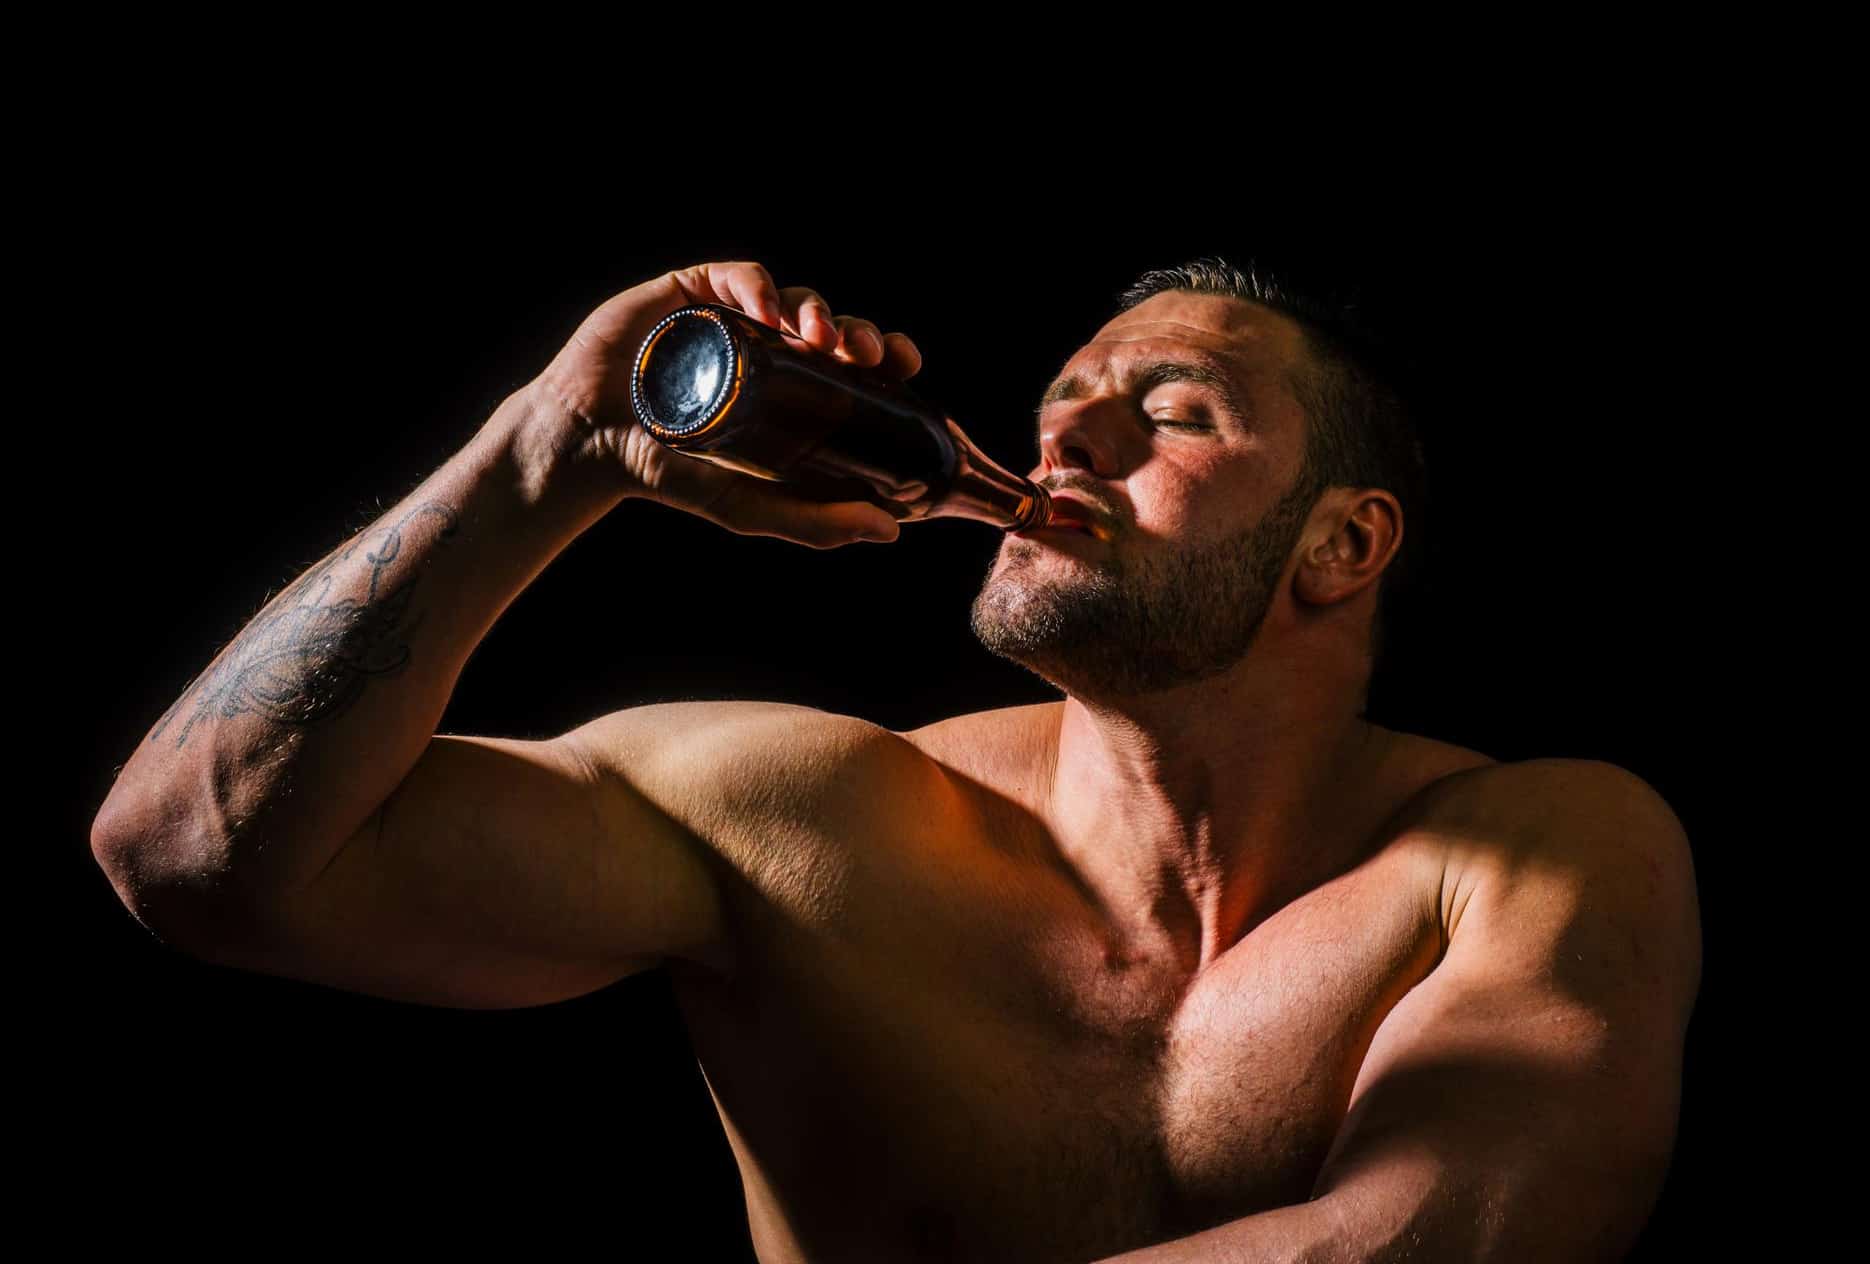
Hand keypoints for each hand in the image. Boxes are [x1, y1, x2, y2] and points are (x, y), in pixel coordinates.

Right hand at [532, 261, 923, 547]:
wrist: (592, 447)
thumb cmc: (671, 475)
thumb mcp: (752, 507)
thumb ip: (817, 521)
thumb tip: (892, 530)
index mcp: (794, 389)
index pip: (854, 365)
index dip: (887, 357)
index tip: (906, 369)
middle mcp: (769, 349)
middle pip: (832, 328)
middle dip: (860, 333)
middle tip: (873, 355)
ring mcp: (732, 318)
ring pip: (793, 298)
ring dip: (818, 310)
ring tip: (822, 338)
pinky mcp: (692, 291)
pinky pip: (738, 277)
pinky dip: (760, 286)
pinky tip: (770, 311)